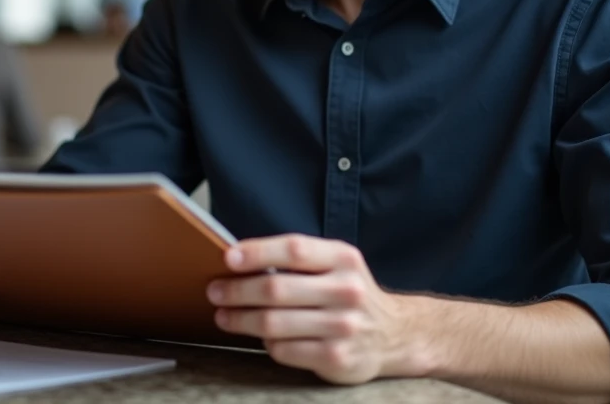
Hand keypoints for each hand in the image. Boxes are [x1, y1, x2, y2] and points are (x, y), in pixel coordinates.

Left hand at [208, 234, 420, 384]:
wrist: (395, 334)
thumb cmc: (348, 293)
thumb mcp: (335, 264)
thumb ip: (298, 260)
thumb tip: (239, 259)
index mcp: (343, 259)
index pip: (293, 250)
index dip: (257, 252)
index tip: (227, 257)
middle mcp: (347, 291)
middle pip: (277, 290)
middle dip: (237, 291)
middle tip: (215, 291)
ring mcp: (344, 327)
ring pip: (275, 324)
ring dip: (240, 320)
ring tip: (224, 316)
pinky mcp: (337, 358)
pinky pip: (285, 350)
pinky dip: (266, 344)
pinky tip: (259, 337)